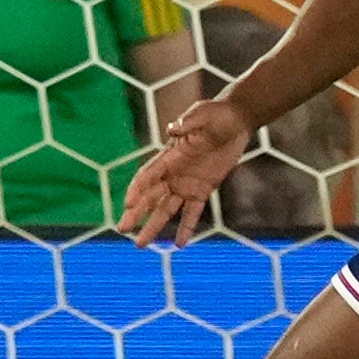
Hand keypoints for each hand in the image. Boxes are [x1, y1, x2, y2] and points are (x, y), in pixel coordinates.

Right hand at [122, 96, 253, 243]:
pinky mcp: (203, 189)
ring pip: (166, 209)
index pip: (148, 175)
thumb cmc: (216, 114)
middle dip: (136, 212)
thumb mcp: (202, 115)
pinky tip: (180, 244)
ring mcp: (187, 183)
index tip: (128, 204)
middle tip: (123, 229)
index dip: (137, 189)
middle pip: (151, 196)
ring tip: (140, 244)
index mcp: (170, 155)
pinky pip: (193, 212)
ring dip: (154, 226)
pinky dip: (186, 227)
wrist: (235, 120)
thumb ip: (187, 123)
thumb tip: (171, 129)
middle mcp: (174, 173)